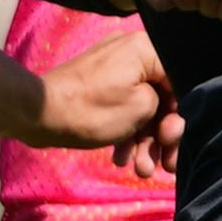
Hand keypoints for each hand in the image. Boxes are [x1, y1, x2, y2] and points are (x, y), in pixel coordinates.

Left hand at [35, 29, 174, 165]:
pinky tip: (120, 158)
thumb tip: (169, 114)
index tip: (172, 142)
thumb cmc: (94, 109)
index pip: (179, 82)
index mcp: (146, 49)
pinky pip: (121, 108)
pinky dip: (124, 133)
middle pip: (161, 98)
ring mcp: (113, 69)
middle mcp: (132, 52)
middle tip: (166, 165)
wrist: (41, 113)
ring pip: (141, 108)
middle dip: (162, 137)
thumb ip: (165, 108)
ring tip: (141, 171)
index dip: (180, 116)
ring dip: (144, 142)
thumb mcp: (142, 108)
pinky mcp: (98, 86)